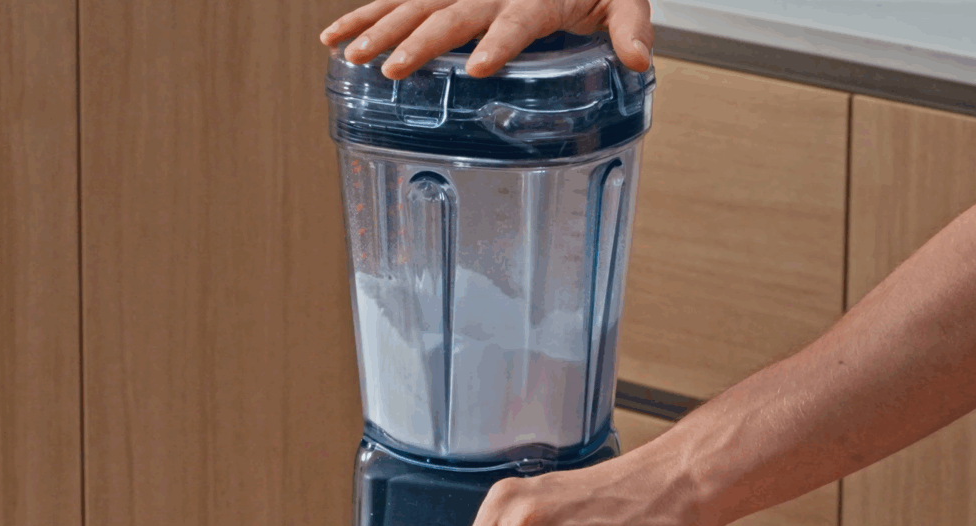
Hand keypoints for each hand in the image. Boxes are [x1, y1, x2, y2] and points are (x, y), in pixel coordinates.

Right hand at [319, 0, 652, 79]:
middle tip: (390, 68)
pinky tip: (336, 38)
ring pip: (415, 4)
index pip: (517, 19)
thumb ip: (630, 28)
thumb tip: (640, 62)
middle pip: (453, 13)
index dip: (499, 41)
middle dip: (419, 41)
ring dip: (379, 28)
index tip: (477, 67)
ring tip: (349, 56)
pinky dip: (366, 16)